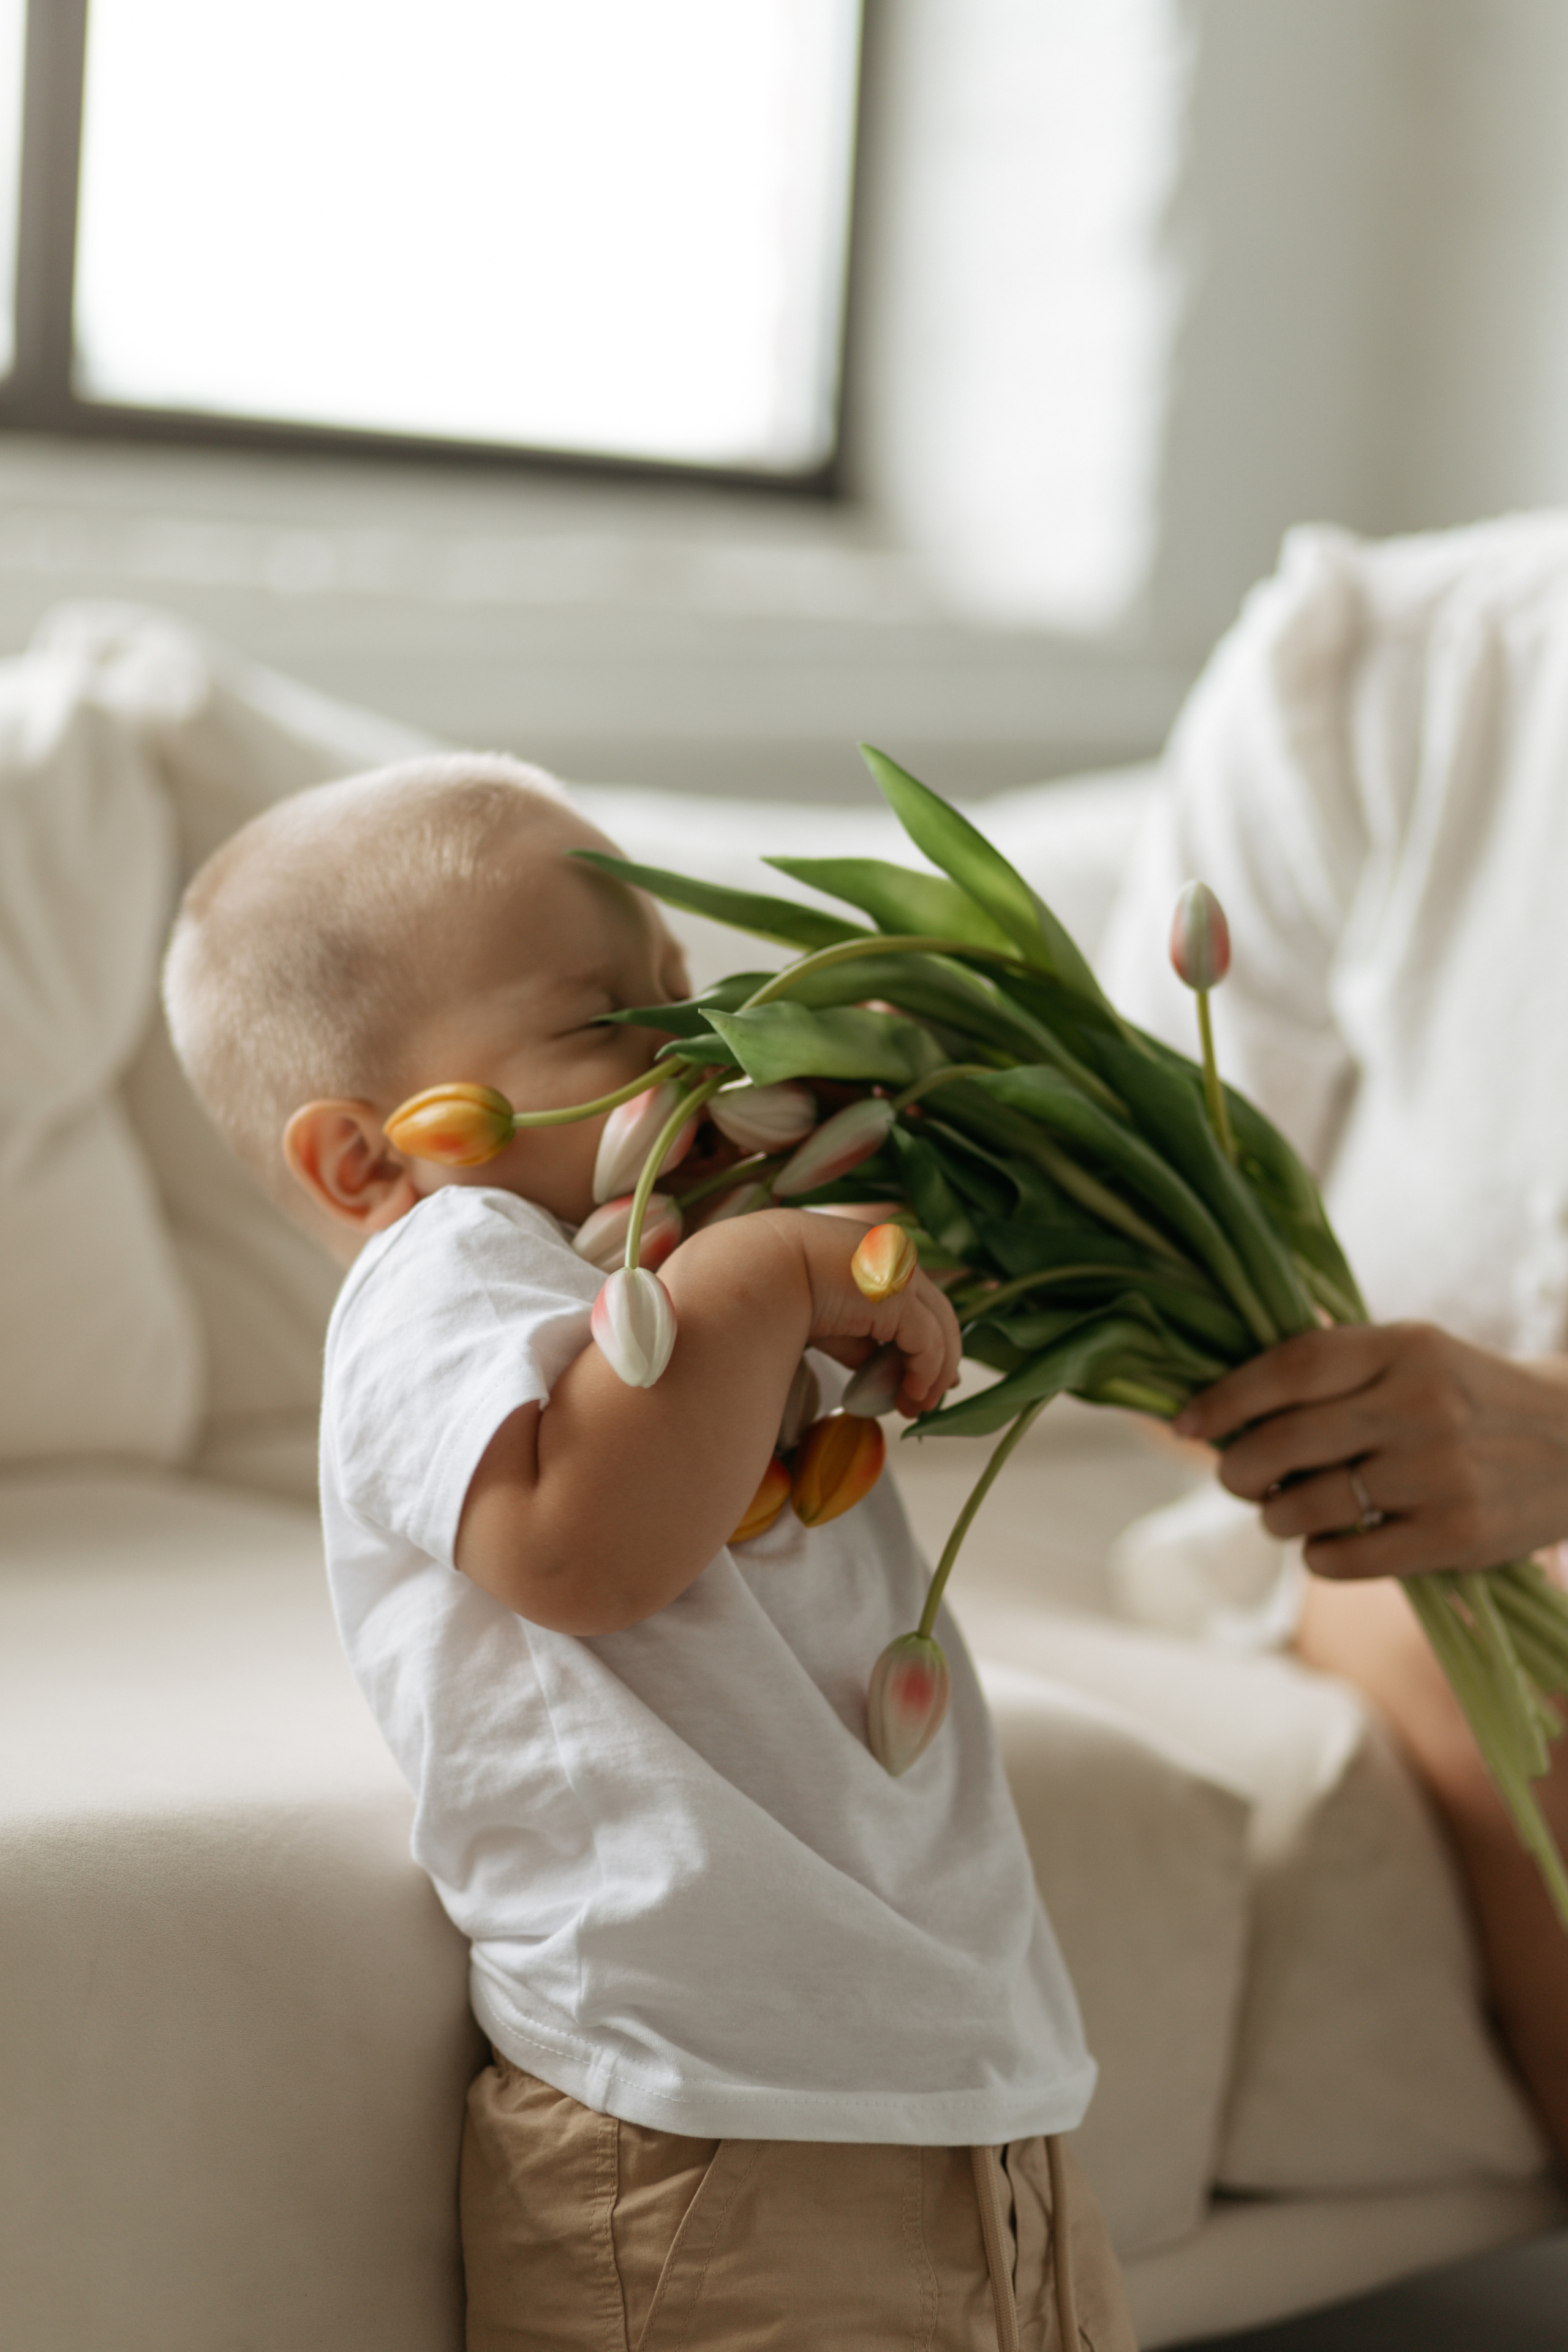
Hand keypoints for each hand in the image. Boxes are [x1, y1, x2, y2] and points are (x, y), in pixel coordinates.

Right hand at [789, 1212, 961, 1415]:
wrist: (761, 1268)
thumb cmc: (780, 1286)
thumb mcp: (828, 1317)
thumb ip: (855, 1338)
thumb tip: (874, 1366)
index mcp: (881, 1255)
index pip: (920, 1301)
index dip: (927, 1341)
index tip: (923, 1376)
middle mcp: (899, 1258)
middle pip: (938, 1315)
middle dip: (939, 1362)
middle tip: (924, 1400)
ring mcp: (903, 1273)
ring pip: (941, 1329)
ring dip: (934, 1375)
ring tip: (915, 1406)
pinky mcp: (901, 1294)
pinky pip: (927, 1342)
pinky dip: (925, 1374)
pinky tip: (909, 1397)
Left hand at [1172, 1322, 1567, 1579]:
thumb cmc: (1467, 1397)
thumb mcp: (1413, 1353)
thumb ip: (1334, 1365)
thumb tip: (1224, 1390)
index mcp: (1403, 1347)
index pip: (1289, 1366)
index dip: (1225, 1398)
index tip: (1186, 1423)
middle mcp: (1420, 1404)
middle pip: (1285, 1441)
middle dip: (1237, 1469)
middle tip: (1235, 1478)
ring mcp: (1441, 1473)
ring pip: (1308, 1505)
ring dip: (1274, 1517)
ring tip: (1283, 1512)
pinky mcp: (1458, 1537)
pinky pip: (1347, 1558)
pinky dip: (1318, 1556)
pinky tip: (1327, 1545)